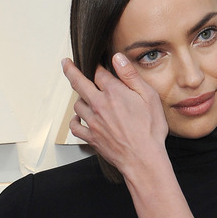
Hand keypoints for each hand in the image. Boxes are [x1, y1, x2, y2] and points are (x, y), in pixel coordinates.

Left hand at [62, 53, 168, 174]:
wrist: (143, 160)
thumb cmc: (150, 130)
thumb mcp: (148, 96)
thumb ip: (130, 75)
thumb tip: (117, 58)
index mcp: (113, 93)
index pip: (98, 72)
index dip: (97, 66)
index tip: (97, 63)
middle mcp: (98, 105)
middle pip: (78, 83)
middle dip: (70, 70)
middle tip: (66, 63)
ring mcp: (92, 122)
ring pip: (77, 104)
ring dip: (80, 98)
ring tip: (86, 97)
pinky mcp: (90, 137)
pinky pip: (74, 126)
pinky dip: (75, 120)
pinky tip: (79, 118)